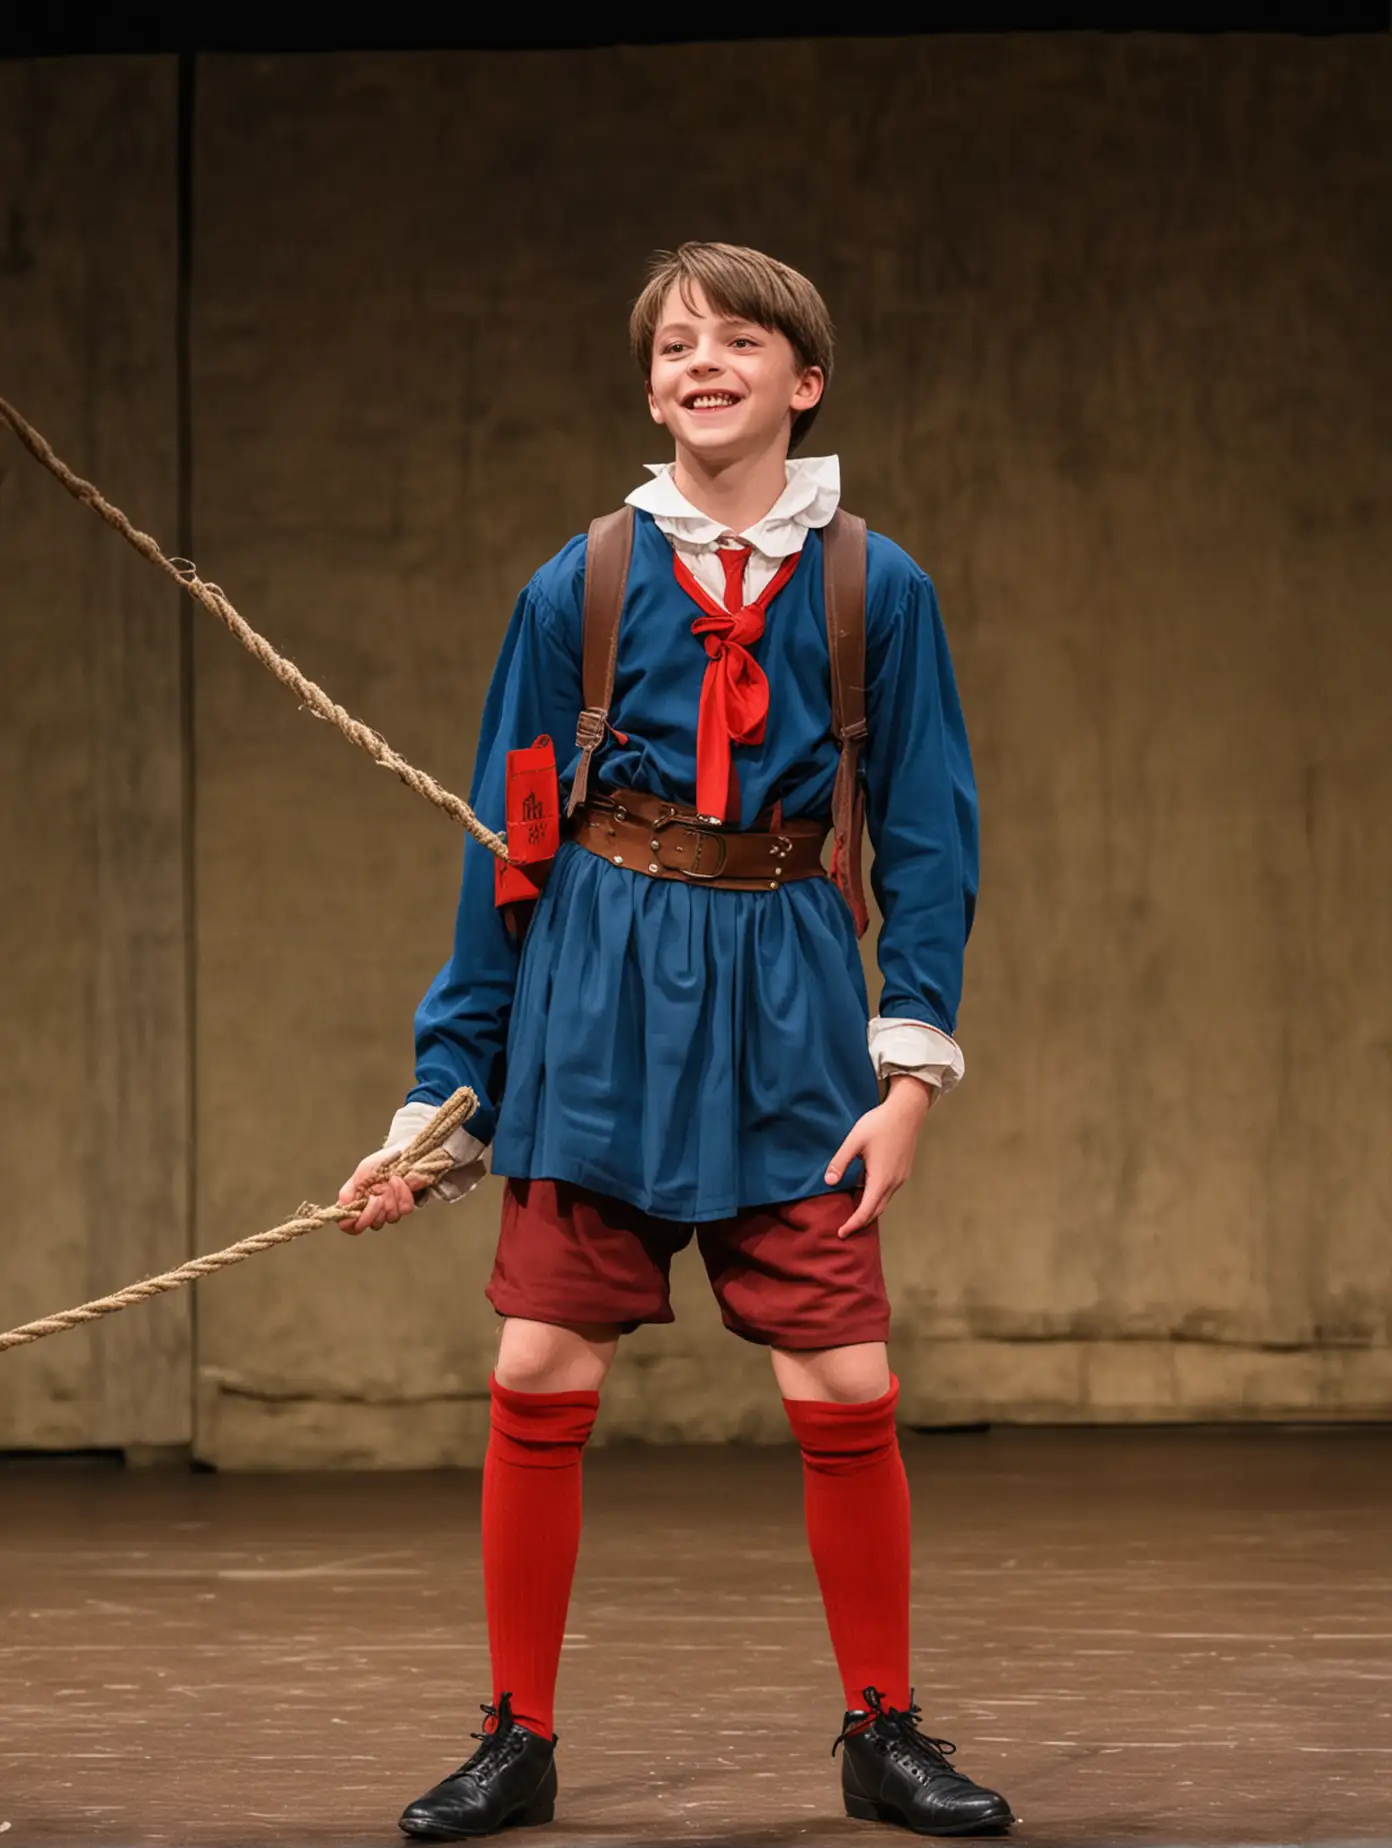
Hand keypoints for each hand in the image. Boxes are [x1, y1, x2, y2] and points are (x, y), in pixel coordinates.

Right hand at [336, 1152, 431, 1235]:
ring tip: (391, 1179)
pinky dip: (403, 1193)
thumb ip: (348, 1191)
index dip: (358, 1222)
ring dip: (391, 1195)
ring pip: (390, 1217)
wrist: (399, 1154)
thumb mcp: (360, 1173)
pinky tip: (401, 1181)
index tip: (363, 1207)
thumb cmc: (377, 1165)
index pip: (351, 1228)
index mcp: (357, 1206)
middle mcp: (373, 1213)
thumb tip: (341, 1207)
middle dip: (378, 1204)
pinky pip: (405, 1209)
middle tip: (379, 1187)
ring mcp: (390, 1212)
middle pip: (374, 1224)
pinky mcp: (404, 1207)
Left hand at [825, 1074, 934, 1236]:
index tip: (841, 1233)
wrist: (907, 1111)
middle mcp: (893, 1182)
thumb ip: (840, 1162)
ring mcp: (900, 1178)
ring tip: (852, 1214)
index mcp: (881, 1178)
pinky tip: (864, 1191)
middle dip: (861, 1222)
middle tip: (844, 1229)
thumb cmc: (879, 1124)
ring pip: (883, 1201)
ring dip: (869, 1210)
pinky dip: (875, 1198)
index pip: (866, 1210)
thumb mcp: (854, 1141)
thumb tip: (828, 1182)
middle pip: (876, 1210)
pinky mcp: (902, 1171)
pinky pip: (887, 1191)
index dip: (852, 1224)